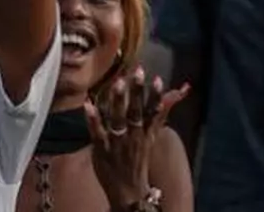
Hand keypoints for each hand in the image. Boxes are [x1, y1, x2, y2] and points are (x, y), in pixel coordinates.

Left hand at [85, 65, 189, 208]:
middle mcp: (134, 136)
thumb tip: (176, 94)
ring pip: (119, 119)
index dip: (155, 95)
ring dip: (118, 101)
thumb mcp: (151, 137)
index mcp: (146, 133)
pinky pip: (97, 133)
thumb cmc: (138, 159)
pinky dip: (93, 119)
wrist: (129, 190)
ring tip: (116, 82)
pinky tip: (87, 104)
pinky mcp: (102, 148)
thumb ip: (159, 115)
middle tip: (137, 71)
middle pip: (137, 112)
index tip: (157, 78)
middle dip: (137, 92)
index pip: (153, 112)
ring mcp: (118, 142)